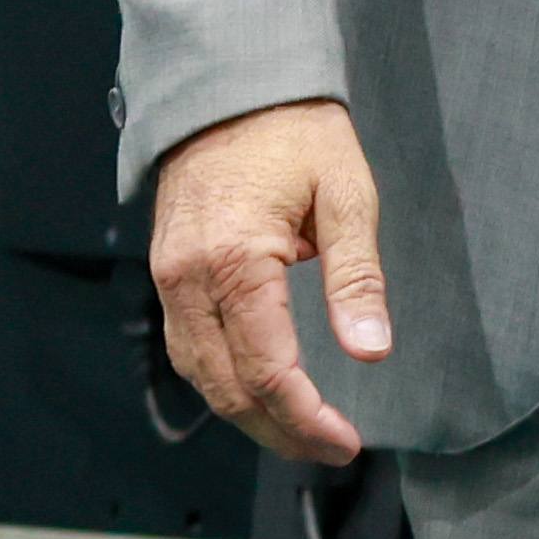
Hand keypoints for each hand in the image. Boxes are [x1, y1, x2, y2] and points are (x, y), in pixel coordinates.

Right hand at [147, 99, 387, 465]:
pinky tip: (260, 393)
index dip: (304, 416)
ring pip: (199, 375)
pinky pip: (188, 346)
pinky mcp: (167, 274)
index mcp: (235, 261)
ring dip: (248, 414)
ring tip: (301, 433)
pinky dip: (223, 380)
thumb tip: (372, 349)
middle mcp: (187, 279)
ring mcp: (168, 278)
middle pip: (226, 387)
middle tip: (330, 449)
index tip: (345, 440)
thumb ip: (357, 279)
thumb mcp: (347, 197)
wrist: (231, 90)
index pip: (266, 369)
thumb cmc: (296, 133)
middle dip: (279, 429)